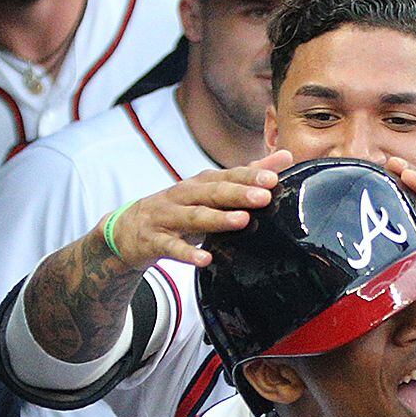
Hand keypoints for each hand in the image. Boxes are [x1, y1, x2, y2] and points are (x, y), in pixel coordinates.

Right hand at [110, 153, 291, 270]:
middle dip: (238, 194)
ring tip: (241, 221)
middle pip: (213, 193)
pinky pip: (172, 248)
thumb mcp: (210, 189)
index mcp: (201, 183)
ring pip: (194, 217)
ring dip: (218, 219)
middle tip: (263, 196)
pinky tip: (205, 260)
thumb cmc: (179, 207)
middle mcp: (184, 195)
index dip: (250, 176)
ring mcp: (168, 217)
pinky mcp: (154, 240)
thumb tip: (287, 156)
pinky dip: (187, 254)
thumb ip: (248, 174)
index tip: (274, 177)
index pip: (228, 176)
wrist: (128, 228)